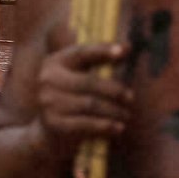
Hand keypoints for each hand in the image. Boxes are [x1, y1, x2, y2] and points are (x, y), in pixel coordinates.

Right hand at [36, 26, 132, 158]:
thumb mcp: (81, 73)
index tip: (124, 50)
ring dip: (113, 111)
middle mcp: (48, 79)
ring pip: (90, 104)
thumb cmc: (71, 96)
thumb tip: (128, 46)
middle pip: (89, 82)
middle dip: (114, 90)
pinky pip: (86, 124)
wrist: (47, 131)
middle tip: (130, 98)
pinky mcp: (54, 123)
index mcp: (55, 62)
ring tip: (126, 115)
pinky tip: (118, 128)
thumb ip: (102, 58)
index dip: (103, 50)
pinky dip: (105, 126)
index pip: (82, 52)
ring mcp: (48, 102)